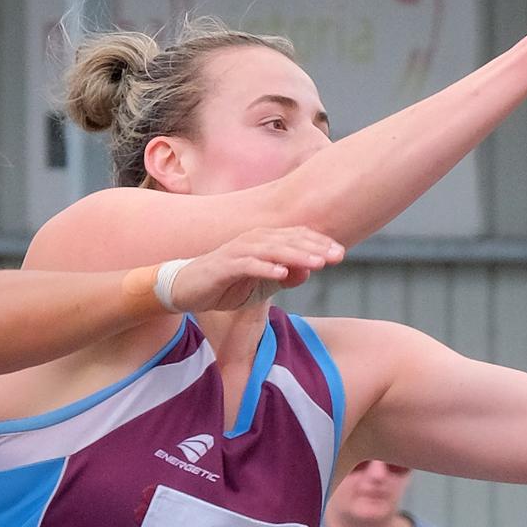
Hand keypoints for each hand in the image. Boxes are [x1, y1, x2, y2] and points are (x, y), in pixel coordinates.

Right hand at [170, 227, 344, 311]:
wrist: (186, 289)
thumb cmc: (225, 285)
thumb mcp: (260, 286)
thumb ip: (284, 277)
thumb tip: (309, 272)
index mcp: (263, 241)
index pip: (296, 237)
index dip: (319, 244)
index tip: (340, 254)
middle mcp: (252, 240)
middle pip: (288, 240)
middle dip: (315, 247)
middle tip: (338, 256)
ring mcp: (237, 251)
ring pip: (272, 249)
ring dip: (296, 255)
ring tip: (318, 263)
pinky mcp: (223, 266)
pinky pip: (247, 265)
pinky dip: (265, 268)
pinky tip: (282, 274)